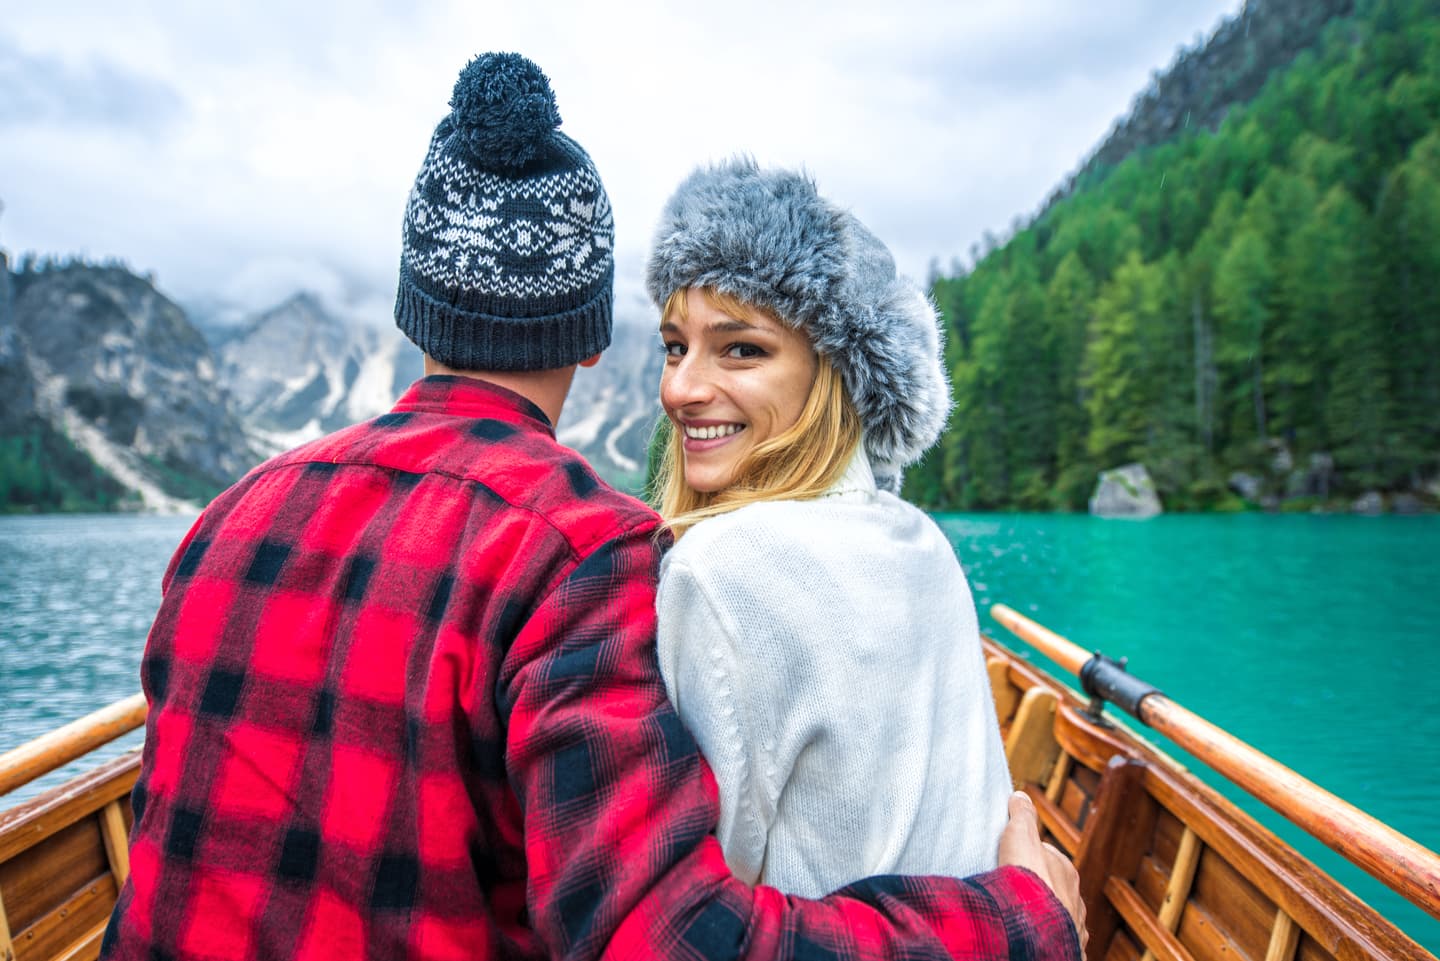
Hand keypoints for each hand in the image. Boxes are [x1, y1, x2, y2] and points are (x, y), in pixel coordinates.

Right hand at [998, 790, 1087, 957]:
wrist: (1034, 926)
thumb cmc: (1027, 880)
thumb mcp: (1020, 836)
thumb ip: (1022, 816)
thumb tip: (1020, 795)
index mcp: (1065, 871)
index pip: (1050, 859)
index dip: (1032, 859)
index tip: (1014, 862)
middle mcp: (1075, 899)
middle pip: (1057, 891)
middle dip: (1042, 891)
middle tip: (1015, 893)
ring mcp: (1073, 927)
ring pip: (1061, 919)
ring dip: (1048, 919)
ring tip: (1024, 920)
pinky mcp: (1068, 950)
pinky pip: (1062, 944)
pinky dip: (1052, 942)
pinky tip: (1038, 942)